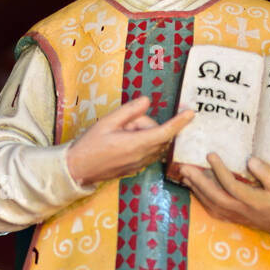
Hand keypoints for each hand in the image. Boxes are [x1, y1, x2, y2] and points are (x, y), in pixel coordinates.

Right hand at [66, 96, 195, 185]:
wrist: (78, 169)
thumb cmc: (90, 144)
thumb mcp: (107, 121)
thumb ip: (129, 111)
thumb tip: (147, 101)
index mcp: (135, 144)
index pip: (165, 132)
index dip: (179, 122)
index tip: (191, 113)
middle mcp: (142, 157)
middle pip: (158, 135)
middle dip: (146, 124)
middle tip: (124, 124)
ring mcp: (140, 165)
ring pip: (154, 143)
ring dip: (143, 134)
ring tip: (120, 135)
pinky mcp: (137, 168)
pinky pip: (148, 151)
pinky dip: (142, 143)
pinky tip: (122, 142)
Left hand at [178, 153, 269, 240]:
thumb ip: (267, 174)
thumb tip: (250, 160)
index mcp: (252, 201)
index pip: (231, 185)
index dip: (219, 170)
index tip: (210, 155)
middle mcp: (239, 209)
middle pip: (214, 196)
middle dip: (198, 181)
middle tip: (185, 167)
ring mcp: (233, 215)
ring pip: (210, 203)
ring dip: (196, 189)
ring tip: (185, 175)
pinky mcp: (230, 218)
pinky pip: (211, 209)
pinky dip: (200, 199)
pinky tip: (193, 188)